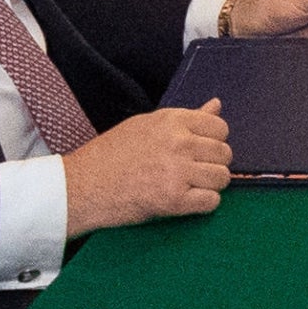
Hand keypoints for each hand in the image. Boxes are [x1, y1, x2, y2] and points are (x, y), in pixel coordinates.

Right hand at [61, 101, 231, 233]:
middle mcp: (179, 143)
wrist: (82, 186)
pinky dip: (203, 204)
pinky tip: (187, 201)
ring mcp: (178, 172)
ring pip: (222, 178)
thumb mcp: (146, 125)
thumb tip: (217, 104)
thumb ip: (186, 117)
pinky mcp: (174, 200)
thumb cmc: (111, 155)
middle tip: (193, 172)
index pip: (220, 127)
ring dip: (210, 185)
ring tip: (190, 186)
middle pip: (225, 154)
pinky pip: (212, 202)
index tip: (200, 151)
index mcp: (172, 121)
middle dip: (213, 164)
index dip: (214, 141)